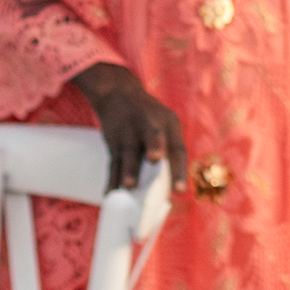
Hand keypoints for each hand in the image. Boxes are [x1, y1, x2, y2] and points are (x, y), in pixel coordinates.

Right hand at [72, 61, 186, 194]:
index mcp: (168, 123)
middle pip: (153, 137)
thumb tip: (171, 187)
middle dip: (155, 147)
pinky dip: (111, 179)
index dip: (180, 168)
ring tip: (129, 186)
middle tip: (154, 161)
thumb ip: (170, 149)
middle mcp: (148, 125)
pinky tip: (109, 193)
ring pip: (129, 152)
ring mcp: (129, 133)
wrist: (118, 96)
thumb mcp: (166, 124)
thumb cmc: (150, 118)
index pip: (177, 146)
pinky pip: (112, 162)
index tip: (180, 190)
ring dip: (128, 169)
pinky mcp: (113, 142)